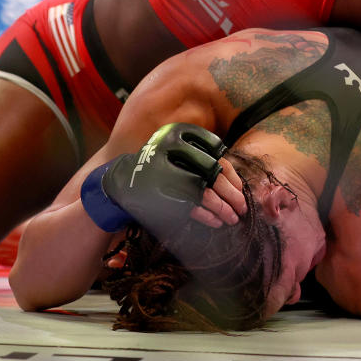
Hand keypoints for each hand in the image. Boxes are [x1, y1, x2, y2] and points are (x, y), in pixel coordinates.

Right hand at [81, 123, 239, 236]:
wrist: (118, 185)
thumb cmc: (156, 172)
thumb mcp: (176, 159)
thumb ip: (200, 164)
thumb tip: (237, 183)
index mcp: (177, 137)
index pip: (216, 157)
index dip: (232, 177)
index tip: (241, 191)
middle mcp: (171, 152)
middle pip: (213, 175)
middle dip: (232, 195)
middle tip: (242, 208)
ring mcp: (164, 173)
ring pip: (204, 194)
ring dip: (223, 208)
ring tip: (232, 219)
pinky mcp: (159, 195)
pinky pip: (191, 207)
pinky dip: (207, 216)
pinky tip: (216, 222)